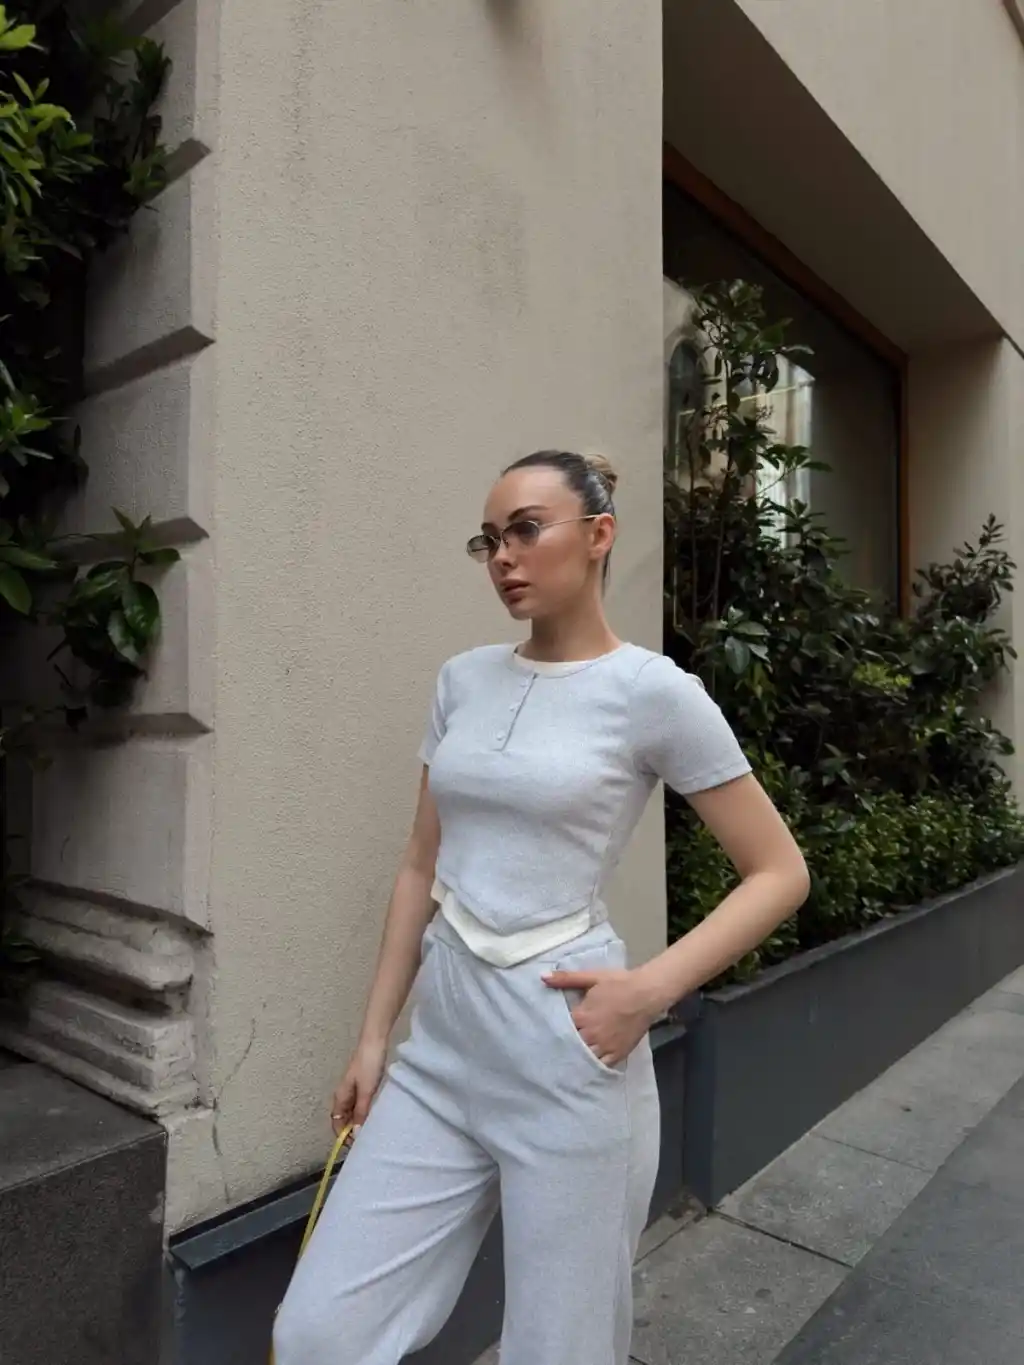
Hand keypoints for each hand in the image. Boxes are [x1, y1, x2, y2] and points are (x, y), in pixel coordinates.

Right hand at [330, 1039, 386, 1134]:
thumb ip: (361, 1112)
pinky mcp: (362, 1085)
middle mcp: (344, 1095)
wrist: (375, 1041)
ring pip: (352, 1113)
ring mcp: (353, 1089)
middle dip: (351, 1132)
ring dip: (358, 1123)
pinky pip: (359, 1105)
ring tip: (370, 1132)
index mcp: (340, 1097)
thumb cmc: (369, 1064)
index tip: (355, 1146)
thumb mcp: (366, 1091)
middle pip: (343, 1119)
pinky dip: (364, 1113)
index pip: (336, 1123)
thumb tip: (355, 1134)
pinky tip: (373, 1116)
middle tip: (365, 1142)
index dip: (343, 1136)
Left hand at [542, 968, 661, 1067]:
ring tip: (565, 1064)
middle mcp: (591, 1035)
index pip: (560, 1029)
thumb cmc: (618, 983)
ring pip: (584, 1059)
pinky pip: (602, 1066)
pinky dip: (593, 1068)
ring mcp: (605, 1046)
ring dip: (576, 1059)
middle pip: (571, 1046)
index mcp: (582, 1016)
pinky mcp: (618, 1054)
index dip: (553, 1031)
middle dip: (563, 1047)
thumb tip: (541, 977)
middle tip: (550, 1052)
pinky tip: (586, 1069)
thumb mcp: (591, 977)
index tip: (544, 1034)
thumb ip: (566, 979)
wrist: (647, 993)